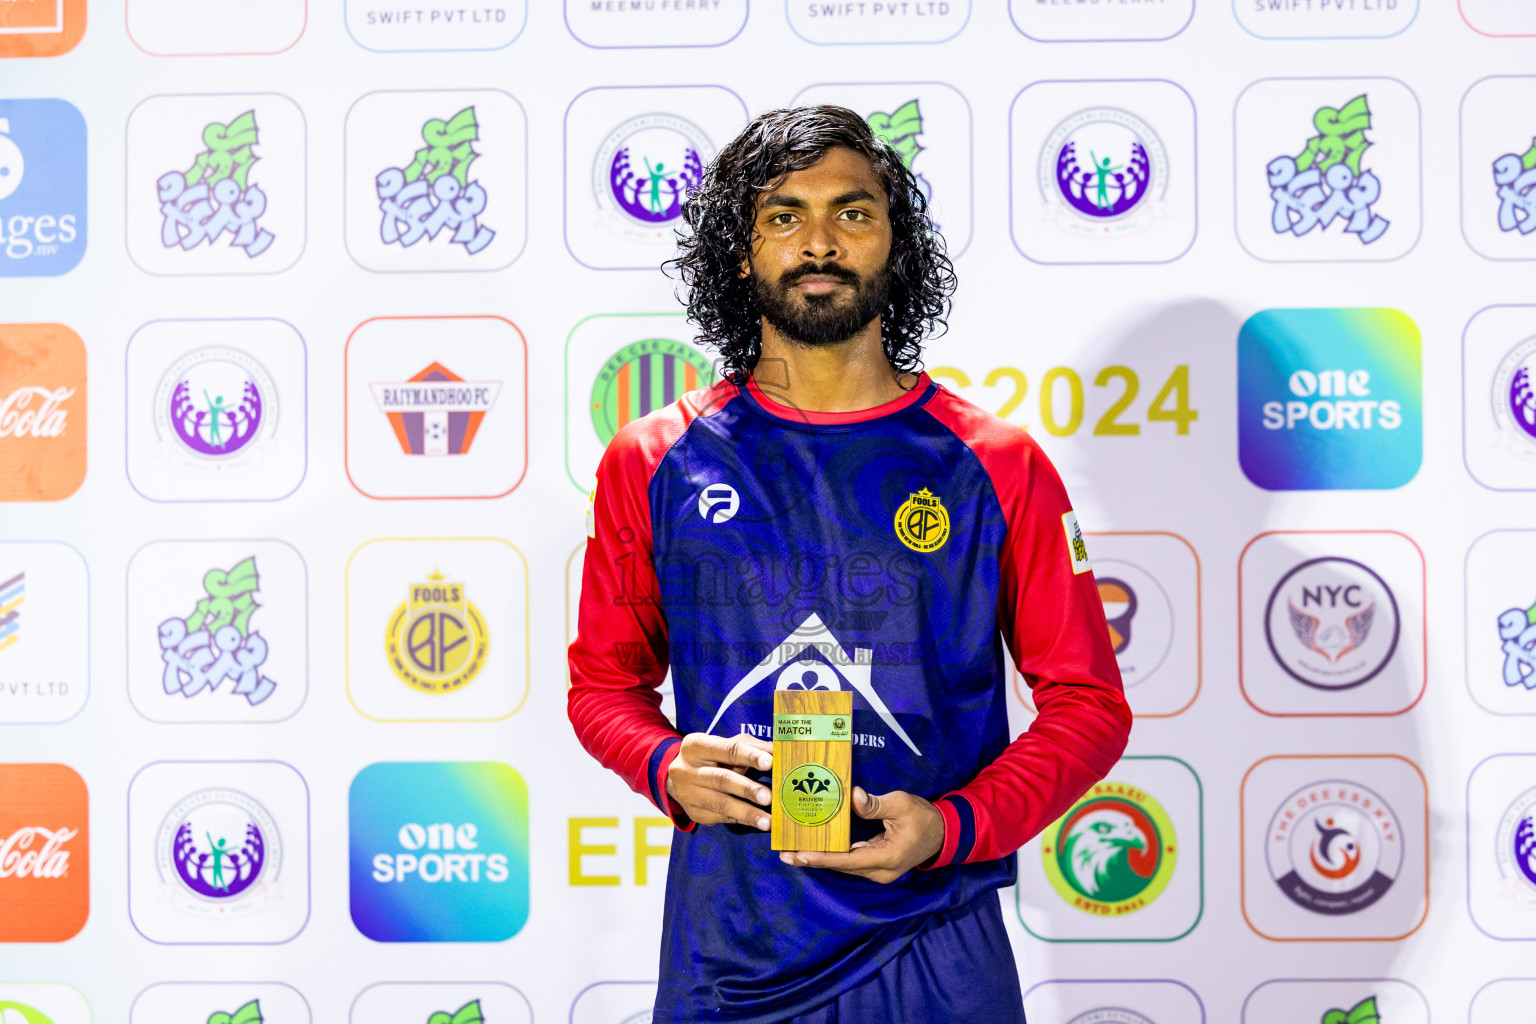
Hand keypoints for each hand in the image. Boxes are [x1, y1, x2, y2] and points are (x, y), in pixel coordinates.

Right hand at [665, 732, 772, 829]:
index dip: (749, 756)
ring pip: (720, 804)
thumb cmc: (712, 757)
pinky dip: (741, 820)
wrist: (678, 778)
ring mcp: (688, 794)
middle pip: (721, 779)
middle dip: (747, 789)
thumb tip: (778, 750)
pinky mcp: (693, 813)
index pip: (727, 750)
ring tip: (767, 820)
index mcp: (696, 746)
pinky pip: (720, 817)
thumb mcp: (727, 745)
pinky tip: (757, 823)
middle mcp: (687, 770)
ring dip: (746, 812)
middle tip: (768, 797)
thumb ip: (752, 746)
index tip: (769, 762)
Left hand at [779, 787, 944, 883]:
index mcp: (887, 858)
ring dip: (820, 859)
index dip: (822, 858)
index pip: (847, 860)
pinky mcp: (877, 865)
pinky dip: (832, 855)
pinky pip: (851, 861)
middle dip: (813, 860)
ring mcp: (879, 871)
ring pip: (844, 866)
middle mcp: (880, 871)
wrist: (944, 833)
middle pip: (841, 866)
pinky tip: (815, 848)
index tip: (799, 855)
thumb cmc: (923, 817)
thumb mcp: (901, 805)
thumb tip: (852, 795)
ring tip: (793, 852)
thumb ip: (875, 804)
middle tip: (785, 853)